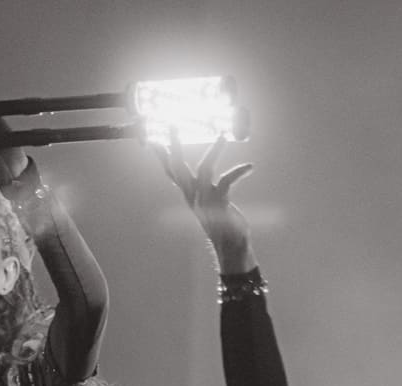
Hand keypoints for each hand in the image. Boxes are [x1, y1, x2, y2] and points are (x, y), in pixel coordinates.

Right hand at [156, 136, 256, 274]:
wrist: (230, 246)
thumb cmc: (219, 220)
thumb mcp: (204, 199)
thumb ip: (197, 184)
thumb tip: (194, 171)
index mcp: (188, 192)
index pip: (170, 170)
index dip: (160, 153)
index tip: (151, 135)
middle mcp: (193, 194)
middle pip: (177, 166)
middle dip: (174, 145)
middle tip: (173, 124)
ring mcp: (205, 199)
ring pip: (204, 169)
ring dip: (214, 151)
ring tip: (222, 135)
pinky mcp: (220, 203)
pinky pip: (227, 181)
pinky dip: (239, 172)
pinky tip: (249, 166)